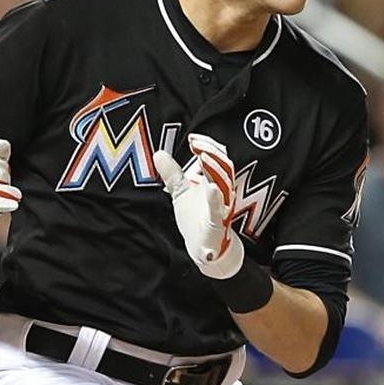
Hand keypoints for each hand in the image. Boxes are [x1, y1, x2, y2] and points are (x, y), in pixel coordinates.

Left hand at [154, 133, 242, 278]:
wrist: (205, 246)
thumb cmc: (196, 216)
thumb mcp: (181, 191)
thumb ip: (172, 173)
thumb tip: (158, 153)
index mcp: (215, 181)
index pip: (217, 157)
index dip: (207, 145)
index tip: (193, 138)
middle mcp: (223, 191)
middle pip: (224, 166)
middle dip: (211, 152)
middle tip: (196, 143)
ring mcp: (222, 206)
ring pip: (225, 184)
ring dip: (215, 169)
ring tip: (203, 157)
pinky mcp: (218, 222)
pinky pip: (219, 209)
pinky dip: (216, 198)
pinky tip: (212, 188)